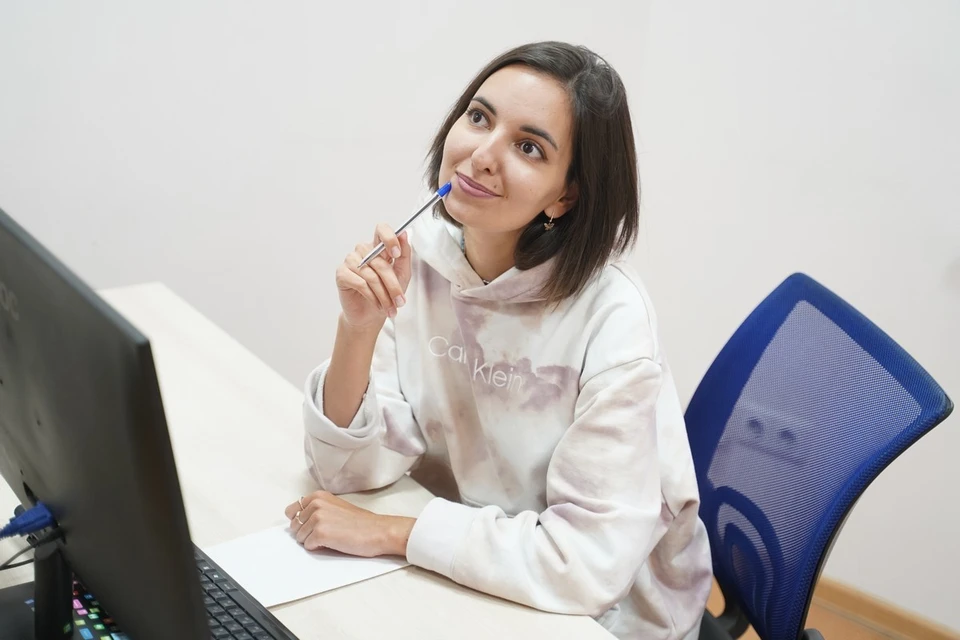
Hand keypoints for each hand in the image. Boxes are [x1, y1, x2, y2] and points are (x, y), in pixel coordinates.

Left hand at [285, 491, 414, 557]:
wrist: (378, 531)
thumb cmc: (361, 522)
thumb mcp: (336, 507)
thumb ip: (317, 509)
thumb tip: (299, 521)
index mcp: (318, 496)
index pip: (291, 510)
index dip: (300, 521)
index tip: (311, 525)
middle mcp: (315, 504)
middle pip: (294, 526)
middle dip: (306, 533)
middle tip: (327, 533)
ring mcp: (317, 518)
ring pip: (300, 538)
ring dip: (313, 541)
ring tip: (332, 537)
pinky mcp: (320, 533)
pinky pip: (308, 546)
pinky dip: (319, 548)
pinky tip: (333, 542)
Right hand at [336, 224, 411, 328]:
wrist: (371, 315)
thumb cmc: (387, 293)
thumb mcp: (402, 274)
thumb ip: (404, 254)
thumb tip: (404, 233)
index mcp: (378, 247)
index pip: (381, 230)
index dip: (389, 239)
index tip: (396, 254)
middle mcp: (363, 251)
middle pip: (380, 262)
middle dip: (393, 285)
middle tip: (400, 301)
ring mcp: (350, 261)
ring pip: (371, 275)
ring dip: (383, 295)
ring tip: (389, 308)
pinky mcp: (341, 273)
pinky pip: (359, 282)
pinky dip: (371, 296)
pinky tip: (377, 304)